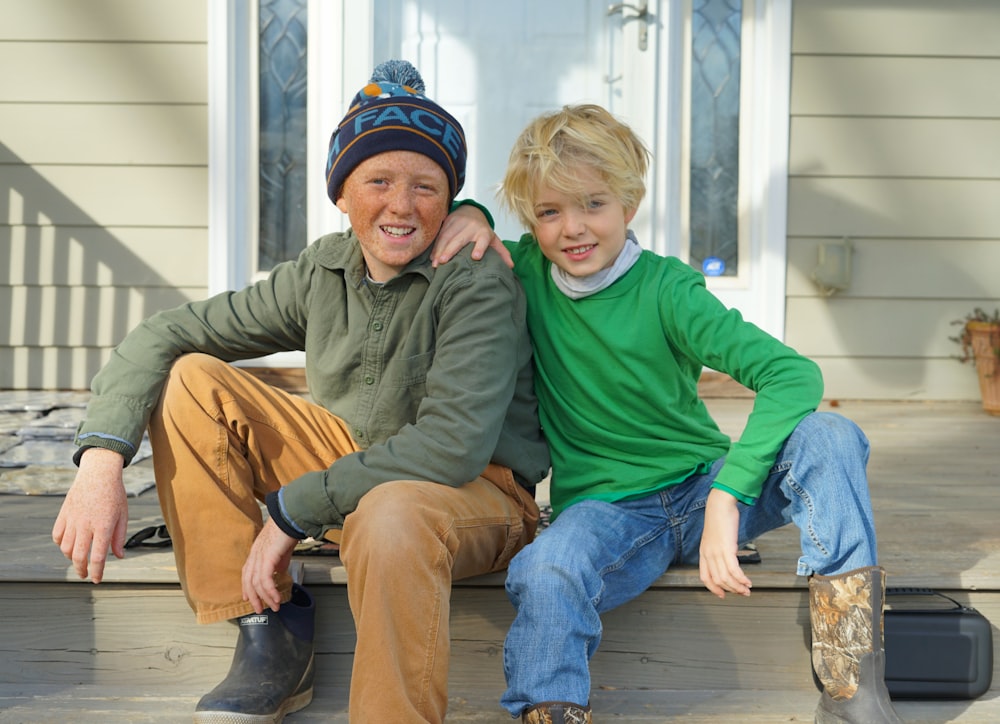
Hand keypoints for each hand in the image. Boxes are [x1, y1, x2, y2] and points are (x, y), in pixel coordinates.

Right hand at [52, 447, 128, 583]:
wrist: (99, 473)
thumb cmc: (114, 494)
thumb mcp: (123, 515)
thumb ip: (119, 537)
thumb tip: (118, 556)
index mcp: (103, 526)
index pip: (97, 557)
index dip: (96, 572)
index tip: (96, 580)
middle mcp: (86, 525)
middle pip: (78, 557)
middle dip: (81, 570)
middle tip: (85, 575)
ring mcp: (72, 519)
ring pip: (65, 548)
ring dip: (71, 558)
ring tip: (79, 559)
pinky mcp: (63, 514)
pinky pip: (57, 535)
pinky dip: (61, 544)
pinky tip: (68, 545)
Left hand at [242, 518, 296, 613]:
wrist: (290, 518)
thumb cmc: (287, 529)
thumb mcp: (281, 550)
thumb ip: (278, 562)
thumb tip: (279, 572)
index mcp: (256, 552)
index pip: (247, 573)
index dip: (247, 587)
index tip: (248, 598)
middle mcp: (254, 555)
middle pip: (248, 581)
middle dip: (254, 598)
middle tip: (260, 609)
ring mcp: (259, 557)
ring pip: (256, 584)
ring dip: (265, 598)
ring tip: (274, 606)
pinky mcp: (267, 559)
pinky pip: (265, 580)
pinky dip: (270, 591)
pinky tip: (276, 598)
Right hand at [431, 204, 511, 267]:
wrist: (471, 212)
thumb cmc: (482, 231)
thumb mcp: (494, 240)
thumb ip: (501, 253)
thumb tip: (511, 266)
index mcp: (484, 232)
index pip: (483, 240)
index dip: (480, 247)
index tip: (476, 257)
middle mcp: (471, 226)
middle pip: (459, 239)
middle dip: (450, 250)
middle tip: (443, 262)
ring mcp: (458, 222)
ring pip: (446, 237)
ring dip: (439, 250)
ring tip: (435, 263)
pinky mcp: (448, 220)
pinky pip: (439, 234)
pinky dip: (435, 246)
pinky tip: (432, 256)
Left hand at [698, 488, 752, 598]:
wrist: (720, 505)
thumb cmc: (719, 519)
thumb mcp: (714, 537)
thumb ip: (717, 549)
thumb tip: (727, 559)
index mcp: (703, 553)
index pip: (705, 577)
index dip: (714, 588)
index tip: (723, 595)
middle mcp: (708, 555)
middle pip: (718, 580)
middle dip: (731, 590)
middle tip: (742, 593)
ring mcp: (716, 552)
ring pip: (726, 578)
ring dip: (738, 587)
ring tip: (747, 589)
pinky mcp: (726, 548)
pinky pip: (734, 570)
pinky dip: (741, 579)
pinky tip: (748, 582)